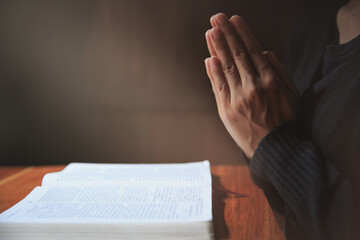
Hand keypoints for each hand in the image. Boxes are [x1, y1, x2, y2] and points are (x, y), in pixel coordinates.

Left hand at [204, 13, 298, 157]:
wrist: (275, 148)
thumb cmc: (285, 120)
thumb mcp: (291, 93)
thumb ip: (279, 70)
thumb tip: (265, 52)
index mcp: (270, 80)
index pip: (252, 51)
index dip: (241, 34)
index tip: (234, 20)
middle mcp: (253, 86)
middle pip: (237, 55)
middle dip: (225, 34)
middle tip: (216, 19)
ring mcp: (238, 98)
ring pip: (226, 68)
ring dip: (217, 48)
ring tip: (210, 32)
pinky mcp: (227, 110)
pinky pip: (219, 87)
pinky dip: (213, 72)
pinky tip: (209, 58)